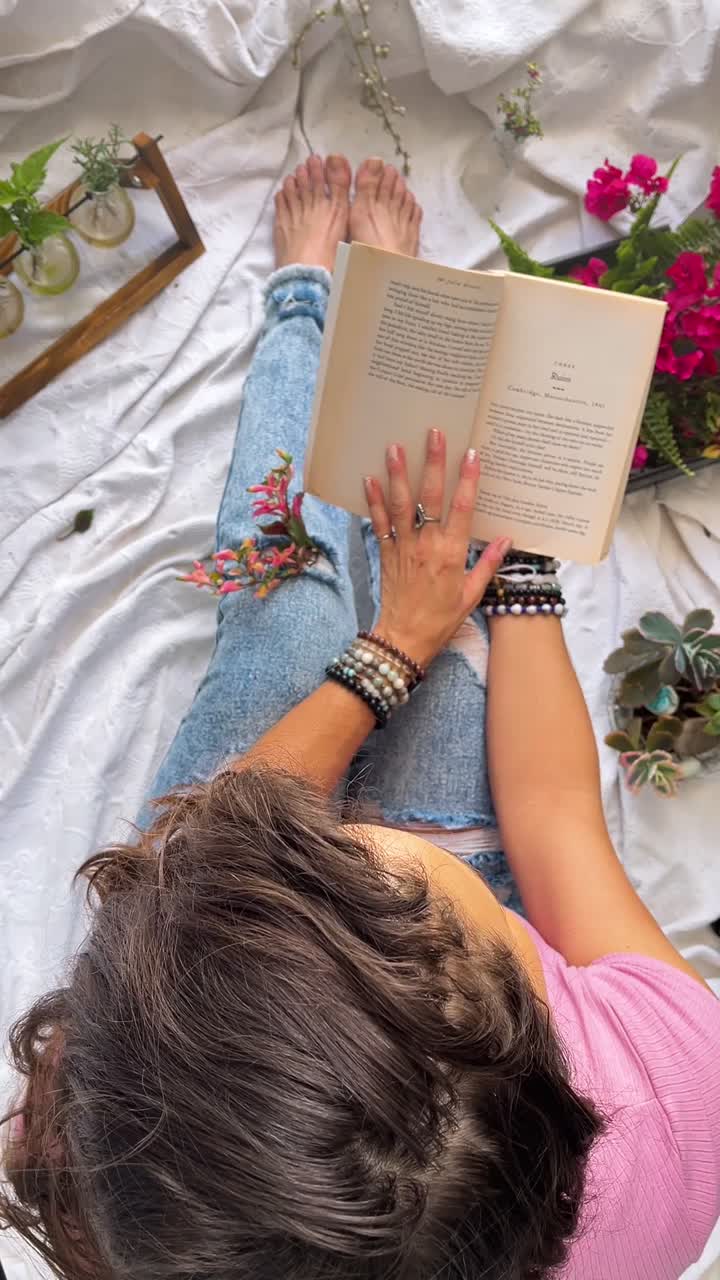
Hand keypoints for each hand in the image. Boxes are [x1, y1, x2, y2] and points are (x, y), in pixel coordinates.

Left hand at [363, 428, 511, 668]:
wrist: (405, 639)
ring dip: (398, 474)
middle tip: (434, 434)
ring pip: (401, 504)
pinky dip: (373, 501)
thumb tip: (508, 540)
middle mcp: (427, 545)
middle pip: (431, 497)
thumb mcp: (472, 595)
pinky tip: (369, 479)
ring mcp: (404, 547)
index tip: (471, 454)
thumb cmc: (441, 620)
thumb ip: (488, 564)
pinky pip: (379, 523)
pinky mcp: (387, 553)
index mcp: (452, 554)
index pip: (463, 509)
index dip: (468, 480)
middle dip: (433, 463)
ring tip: (395, 446)